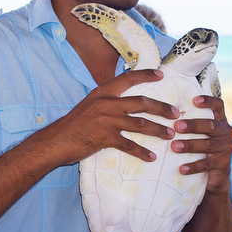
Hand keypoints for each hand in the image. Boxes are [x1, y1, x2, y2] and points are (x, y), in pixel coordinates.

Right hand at [42, 69, 178, 165]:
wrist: (56, 141)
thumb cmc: (72, 125)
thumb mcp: (89, 105)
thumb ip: (106, 102)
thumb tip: (123, 103)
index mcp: (102, 92)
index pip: (128, 78)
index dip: (146, 75)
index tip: (162, 74)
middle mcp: (106, 103)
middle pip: (141, 103)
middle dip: (162, 108)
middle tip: (176, 114)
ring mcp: (106, 120)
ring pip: (140, 124)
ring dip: (157, 130)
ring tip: (170, 135)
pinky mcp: (105, 137)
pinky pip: (129, 145)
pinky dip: (142, 152)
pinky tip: (152, 157)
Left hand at [172, 94, 231, 192]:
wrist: (217, 174)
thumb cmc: (202, 148)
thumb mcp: (201, 134)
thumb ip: (192, 124)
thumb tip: (166, 113)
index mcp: (221, 121)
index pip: (218, 105)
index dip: (208, 101)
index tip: (194, 100)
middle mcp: (227, 132)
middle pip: (211, 125)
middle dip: (193, 125)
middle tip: (176, 126)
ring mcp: (227, 148)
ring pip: (208, 145)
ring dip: (190, 145)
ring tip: (174, 146)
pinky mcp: (224, 164)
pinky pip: (207, 164)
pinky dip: (193, 166)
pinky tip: (181, 168)